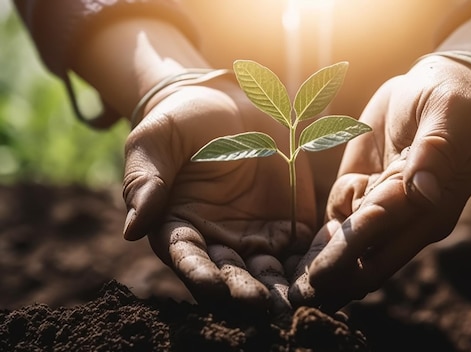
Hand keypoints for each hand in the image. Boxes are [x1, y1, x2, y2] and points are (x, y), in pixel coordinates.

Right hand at [122, 78, 316, 315]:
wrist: (232, 101)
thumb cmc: (185, 120)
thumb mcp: (157, 140)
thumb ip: (145, 180)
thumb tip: (132, 229)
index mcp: (178, 225)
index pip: (186, 256)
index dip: (198, 273)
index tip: (213, 287)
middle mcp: (216, 241)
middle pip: (229, 273)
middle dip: (243, 291)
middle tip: (258, 304)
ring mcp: (254, 237)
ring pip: (266, 273)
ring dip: (277, 291)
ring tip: (290, 305)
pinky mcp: (287, 227)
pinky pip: (299, 253)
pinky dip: (307, 269)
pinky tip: (319, 279)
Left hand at [290, 54, 470, 310]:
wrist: (444, 84)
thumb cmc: (456, 101)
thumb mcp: (449, 119)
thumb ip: (434, 155)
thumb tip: (422, 193)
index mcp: (429, 208)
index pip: (383, 240)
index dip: (350, 260)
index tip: (320, 279)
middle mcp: (405, 216)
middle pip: (363, 255)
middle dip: (331, 277)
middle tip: (296, 300)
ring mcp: (382, 205)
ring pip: (347, 245)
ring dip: (321, 267)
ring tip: (291, 293)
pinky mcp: (363, 187)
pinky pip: (339, 219)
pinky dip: (319, 242)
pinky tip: (299, 265)